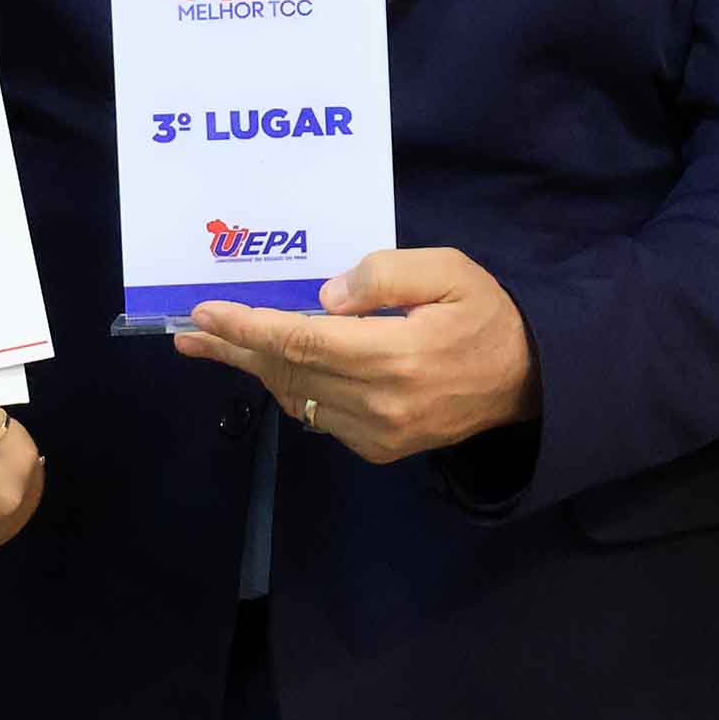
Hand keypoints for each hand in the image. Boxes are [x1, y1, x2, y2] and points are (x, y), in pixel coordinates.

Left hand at [175, 248, 531, 464]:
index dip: (247, 327)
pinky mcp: (379, 449)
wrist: (528, 381)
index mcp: (395, 354)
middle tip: (191, 331)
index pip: (301, 340)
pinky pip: (318, 416)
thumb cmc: (487, 314)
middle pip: (286, 372)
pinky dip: (292, 388)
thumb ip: (386, 274)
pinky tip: (274, 367)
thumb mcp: (448, 270)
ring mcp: (378, 433)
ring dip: (255, 370)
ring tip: (216, 345)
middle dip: (234, 348)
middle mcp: (379, 402)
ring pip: (296, 397)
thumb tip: (325, 297)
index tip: (206, 313)